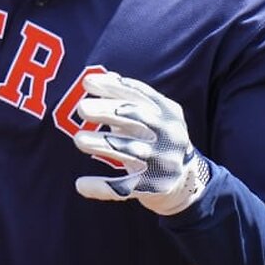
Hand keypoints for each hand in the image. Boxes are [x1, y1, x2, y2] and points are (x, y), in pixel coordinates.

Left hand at [72, 72, 210, 215]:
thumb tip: (106, 77)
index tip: (87, 82)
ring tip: (78, 139)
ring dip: (101, 144)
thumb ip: (131, 99)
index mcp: (167, 112)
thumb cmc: (159, 138)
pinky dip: (101, 187)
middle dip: (107, 110)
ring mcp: (161, 162)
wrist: (187, 180)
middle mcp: (167, 134)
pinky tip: (81, 185)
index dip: (112, 87)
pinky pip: (123, 187)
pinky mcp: (152, 187)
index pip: (138, 94)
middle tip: (81, 108)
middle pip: (135, 118)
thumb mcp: (155, 116)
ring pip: (127, 150)